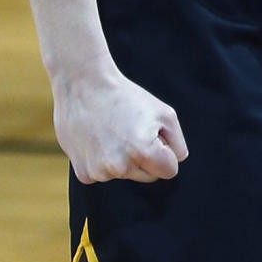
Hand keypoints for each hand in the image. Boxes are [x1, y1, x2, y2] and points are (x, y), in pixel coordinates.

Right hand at [53, 66, 188, 184]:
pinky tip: (96, 140)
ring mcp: (100, 172)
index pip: (169, 171)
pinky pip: (104, 174)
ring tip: (111, 131)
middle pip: (147, 175)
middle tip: (130, 130)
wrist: (83, 85)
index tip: (152, 134)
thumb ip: (178, 144)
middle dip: (145, 157)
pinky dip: (102, 161)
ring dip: (122, 159)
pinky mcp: (84, 174)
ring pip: (125, 174)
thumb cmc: (127, 97)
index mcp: (144, 152)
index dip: (165, 151)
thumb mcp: (165, 113)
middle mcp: (121, 167)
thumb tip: (174, 163)